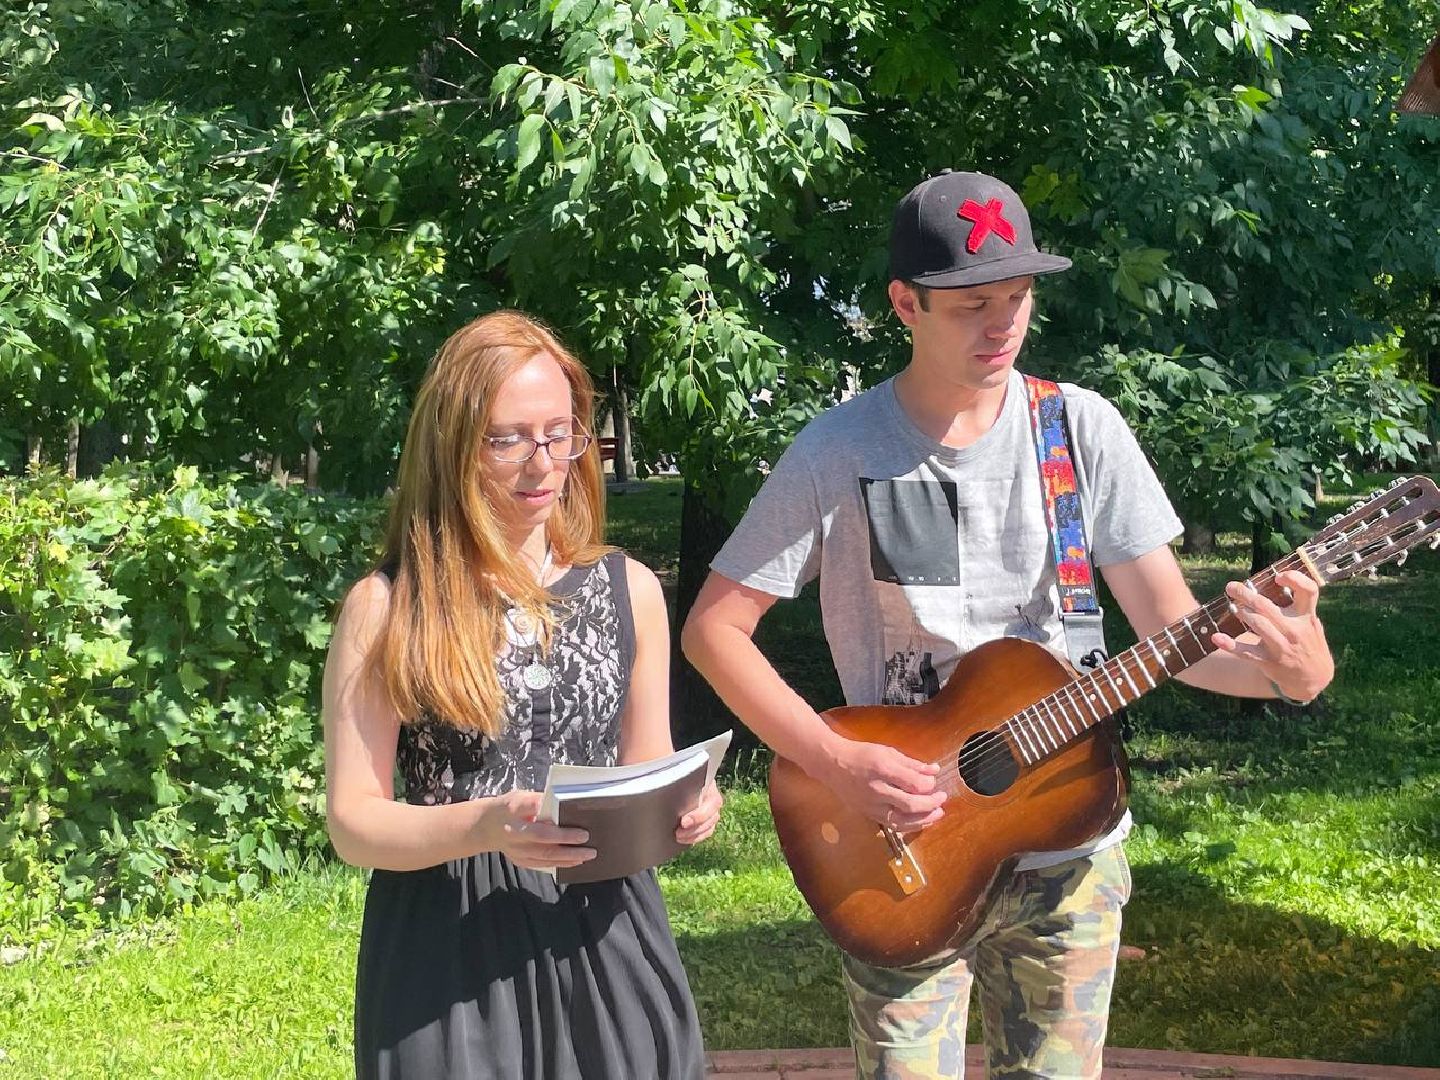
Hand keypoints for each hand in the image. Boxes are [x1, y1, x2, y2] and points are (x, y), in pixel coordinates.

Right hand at [486, 789, 594, 870]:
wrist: (487, 827)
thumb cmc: (510, 808)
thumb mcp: (521, 796)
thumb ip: (540, 801)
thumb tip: (566, 804)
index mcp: (514, 809)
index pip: (534, 808)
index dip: (551, 810)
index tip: (569, 811)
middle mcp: (514, 831)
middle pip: (542, 838)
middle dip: (566, 840)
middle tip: (586, 838)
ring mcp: (516, 849)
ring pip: (544, 856)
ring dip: (568, 856)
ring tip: (588, 854)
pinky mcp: (520, 861)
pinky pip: (542, 864)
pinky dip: (560, 864)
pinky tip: (575, 861)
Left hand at [676, 780, 722, 845]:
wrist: (679, 781)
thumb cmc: (679, 778)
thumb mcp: (681, 778)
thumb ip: (679, 782)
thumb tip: (666, 787)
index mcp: (710, 786)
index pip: (713, 803)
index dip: (699, 815)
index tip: (683, 822)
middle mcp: (713, 800)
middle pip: (712, 818)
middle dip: (694, 827)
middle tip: (678, 831)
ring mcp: (712, 811)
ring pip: (710, 827)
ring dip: (694, 835)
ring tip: (678, 836)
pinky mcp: (708, 821)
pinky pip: (706, 833)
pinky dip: (695, 838)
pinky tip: (684, 839)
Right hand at [815, 734, 945, 832]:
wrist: (832, 764)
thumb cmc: (861, 755)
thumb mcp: (887, 752)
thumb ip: (912, 763)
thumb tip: (934, 770)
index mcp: (882, 769)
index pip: (913, 784)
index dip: (929, 786)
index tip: (934, 782)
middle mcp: (876, 789)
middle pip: (910, 805)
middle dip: (931, 804)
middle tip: (942, 798)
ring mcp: (871, 805)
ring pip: (902, 821)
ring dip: (924, 820)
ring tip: (937, 814)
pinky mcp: (868, 814)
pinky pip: (893, 825)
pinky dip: (909, 825)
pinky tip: (920, 820)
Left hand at [1211, 569, 1333, 702]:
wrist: (1314, 678)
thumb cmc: (1308, 643)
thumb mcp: (1311, 624)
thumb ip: (1299, 607)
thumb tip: (1276, 583)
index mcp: (1306, 617)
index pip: (1309, 591)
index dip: (1295, 578)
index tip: (1277, 576)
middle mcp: (1294, 630)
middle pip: (1266, 606)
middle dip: (1245, 594)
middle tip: (1231, 587)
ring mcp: (1281, 646)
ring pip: (1256, 624)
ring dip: (1241, 613)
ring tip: (1232, 607)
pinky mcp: (1269, 661)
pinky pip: (1246, 652)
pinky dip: (1230, 645)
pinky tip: (1216, 637)